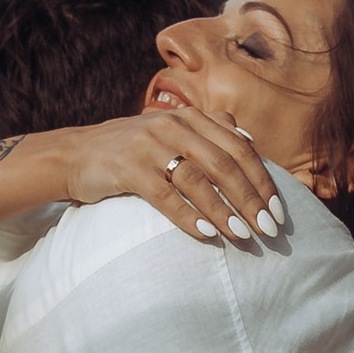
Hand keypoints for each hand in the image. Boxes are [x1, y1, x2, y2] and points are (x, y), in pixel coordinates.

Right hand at [49, 109, 279, 245]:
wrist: (75, 154)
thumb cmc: (131, 149)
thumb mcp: (170, 130)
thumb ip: (207, 131)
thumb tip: (250, 140)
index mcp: (190, 117)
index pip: (240, 147)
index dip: (263, 179)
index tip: (279, 210)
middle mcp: (173, 125)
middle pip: (225, 163)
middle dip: (252, 199)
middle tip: (269, 229)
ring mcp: (149, 145)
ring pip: (199, 180)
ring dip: (225, 211)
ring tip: (244, 236)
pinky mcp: (128, 168)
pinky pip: (165, 196)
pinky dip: (189, 217)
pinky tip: (208, 235)